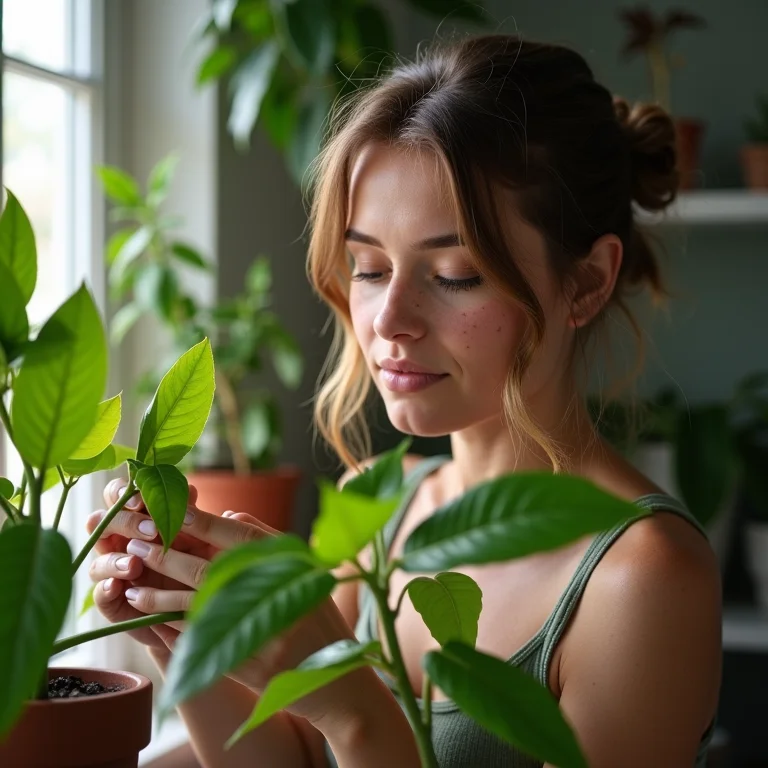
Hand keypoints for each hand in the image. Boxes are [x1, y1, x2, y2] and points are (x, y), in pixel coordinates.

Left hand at [87, 479, 355, 722]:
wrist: (337, 676)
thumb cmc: (316, 615)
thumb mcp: (303, 568)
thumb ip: (264, 539)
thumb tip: (224, 516)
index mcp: (291, 563)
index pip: (235, 535)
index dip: (198, 521)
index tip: (166, 509)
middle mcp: (276, 594)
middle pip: (206, 568)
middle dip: (164, 554)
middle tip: (132, 542)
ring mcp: (262, 632)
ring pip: (194, 607)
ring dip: (157, 594)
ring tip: (130, 584)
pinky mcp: (248, 666)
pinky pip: (198, 641)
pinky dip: (168, 627)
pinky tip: (148, 617)